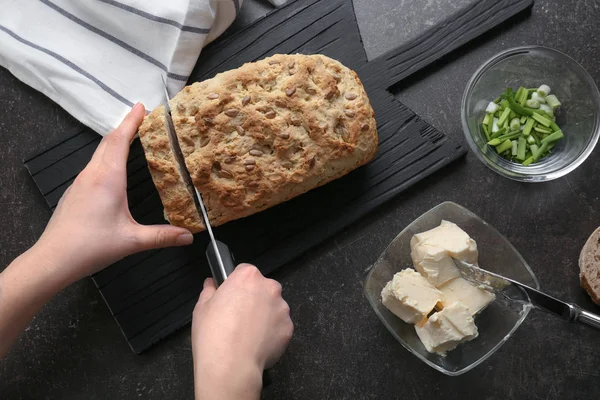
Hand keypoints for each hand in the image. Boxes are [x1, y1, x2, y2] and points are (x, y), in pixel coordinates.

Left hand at [34, 103, 192, 286]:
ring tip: (129, 137)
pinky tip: (112, 167)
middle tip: (140, 117)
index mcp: (108, 179)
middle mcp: (92, 175)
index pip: (120, 141)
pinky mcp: (75, 192)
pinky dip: (105, 156)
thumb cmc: (90, 246)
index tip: (141, 106)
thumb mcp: (132, 241)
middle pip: (107, 142)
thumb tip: (187, 236)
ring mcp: (80, 182)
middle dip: (124, 127)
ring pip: (98, 153)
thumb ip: (162, 236)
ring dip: (114, 141)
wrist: (53, 258)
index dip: (131, 122)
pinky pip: (92, 165)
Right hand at [192, 264, 292, 398]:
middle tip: (237, 316)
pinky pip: (279, 326)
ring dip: (264, 315)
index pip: (245, 271)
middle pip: (262, 287)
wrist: (231, 365)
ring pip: (273, 307)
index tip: (230, 296)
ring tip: (247, 333)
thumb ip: (209, 290)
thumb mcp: (201, 307)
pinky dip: (271, 332)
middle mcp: (270, 288)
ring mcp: (282, 308)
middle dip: (253, 298)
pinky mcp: (289, 328)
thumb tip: (211, 284)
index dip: (236, 284)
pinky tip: (256, 343)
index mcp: (248, 277)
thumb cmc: (214, 334)